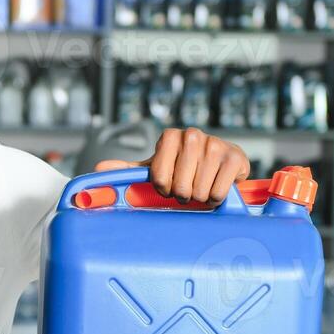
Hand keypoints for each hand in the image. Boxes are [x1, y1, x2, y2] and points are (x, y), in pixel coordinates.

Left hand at [95, 127, 250, 204]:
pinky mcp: (236, 157)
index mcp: (171, 136)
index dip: (163, 188)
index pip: (159, 176)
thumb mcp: (156, 169)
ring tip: (201, 188)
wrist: (220, 166)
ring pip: (199, 190)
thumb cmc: (185, 169)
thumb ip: (129, 170)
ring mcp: (216, 144)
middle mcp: (193, 135)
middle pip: (180, 186)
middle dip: (182, 195)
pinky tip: (216, 188)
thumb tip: (98, 169)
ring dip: (200, 197)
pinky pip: (219, 191)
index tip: (168, 187)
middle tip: (187, 190)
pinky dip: (216, 198)